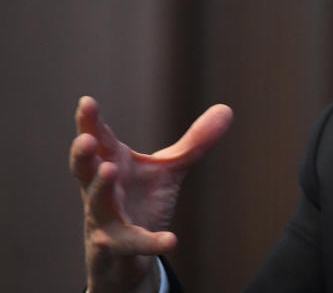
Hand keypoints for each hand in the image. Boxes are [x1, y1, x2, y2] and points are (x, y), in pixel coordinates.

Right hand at [69, 96, 232, 292]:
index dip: (90, 122)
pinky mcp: (118, 248)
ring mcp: (105, 220)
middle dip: (83, 154)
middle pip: (85, 170)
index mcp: (112, 164)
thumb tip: (227, 108)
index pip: (98, 140)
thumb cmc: (139, 200)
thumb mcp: (168, 169)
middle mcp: (102, 190)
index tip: (87, 100)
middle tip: (86, 139)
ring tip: (110, 169)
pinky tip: (171, 240)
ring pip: (98, 204)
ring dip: (101, 188)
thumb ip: (194, 143)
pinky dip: (150, 241)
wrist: (126, 254)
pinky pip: (132, 244)